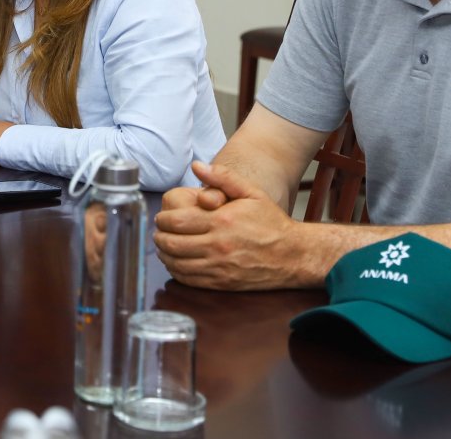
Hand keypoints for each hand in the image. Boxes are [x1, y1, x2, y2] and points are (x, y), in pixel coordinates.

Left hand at [153, 160, 299, 290]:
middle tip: (158, 231)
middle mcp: (217, 246)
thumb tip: (196, 166)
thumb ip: (222, 177)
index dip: (162, 219)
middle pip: (172, 244)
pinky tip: (176, 262)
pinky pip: (189, 279)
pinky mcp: (221, 283)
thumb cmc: (271, 222)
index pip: (176, 221)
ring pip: (177, 264)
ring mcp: (219, 267)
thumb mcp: (250, 192)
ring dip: (164, 254)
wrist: (292, 255)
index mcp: (221, 221)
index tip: (161, 217)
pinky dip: (176, 271)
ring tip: (164, 246)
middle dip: (159, 236)